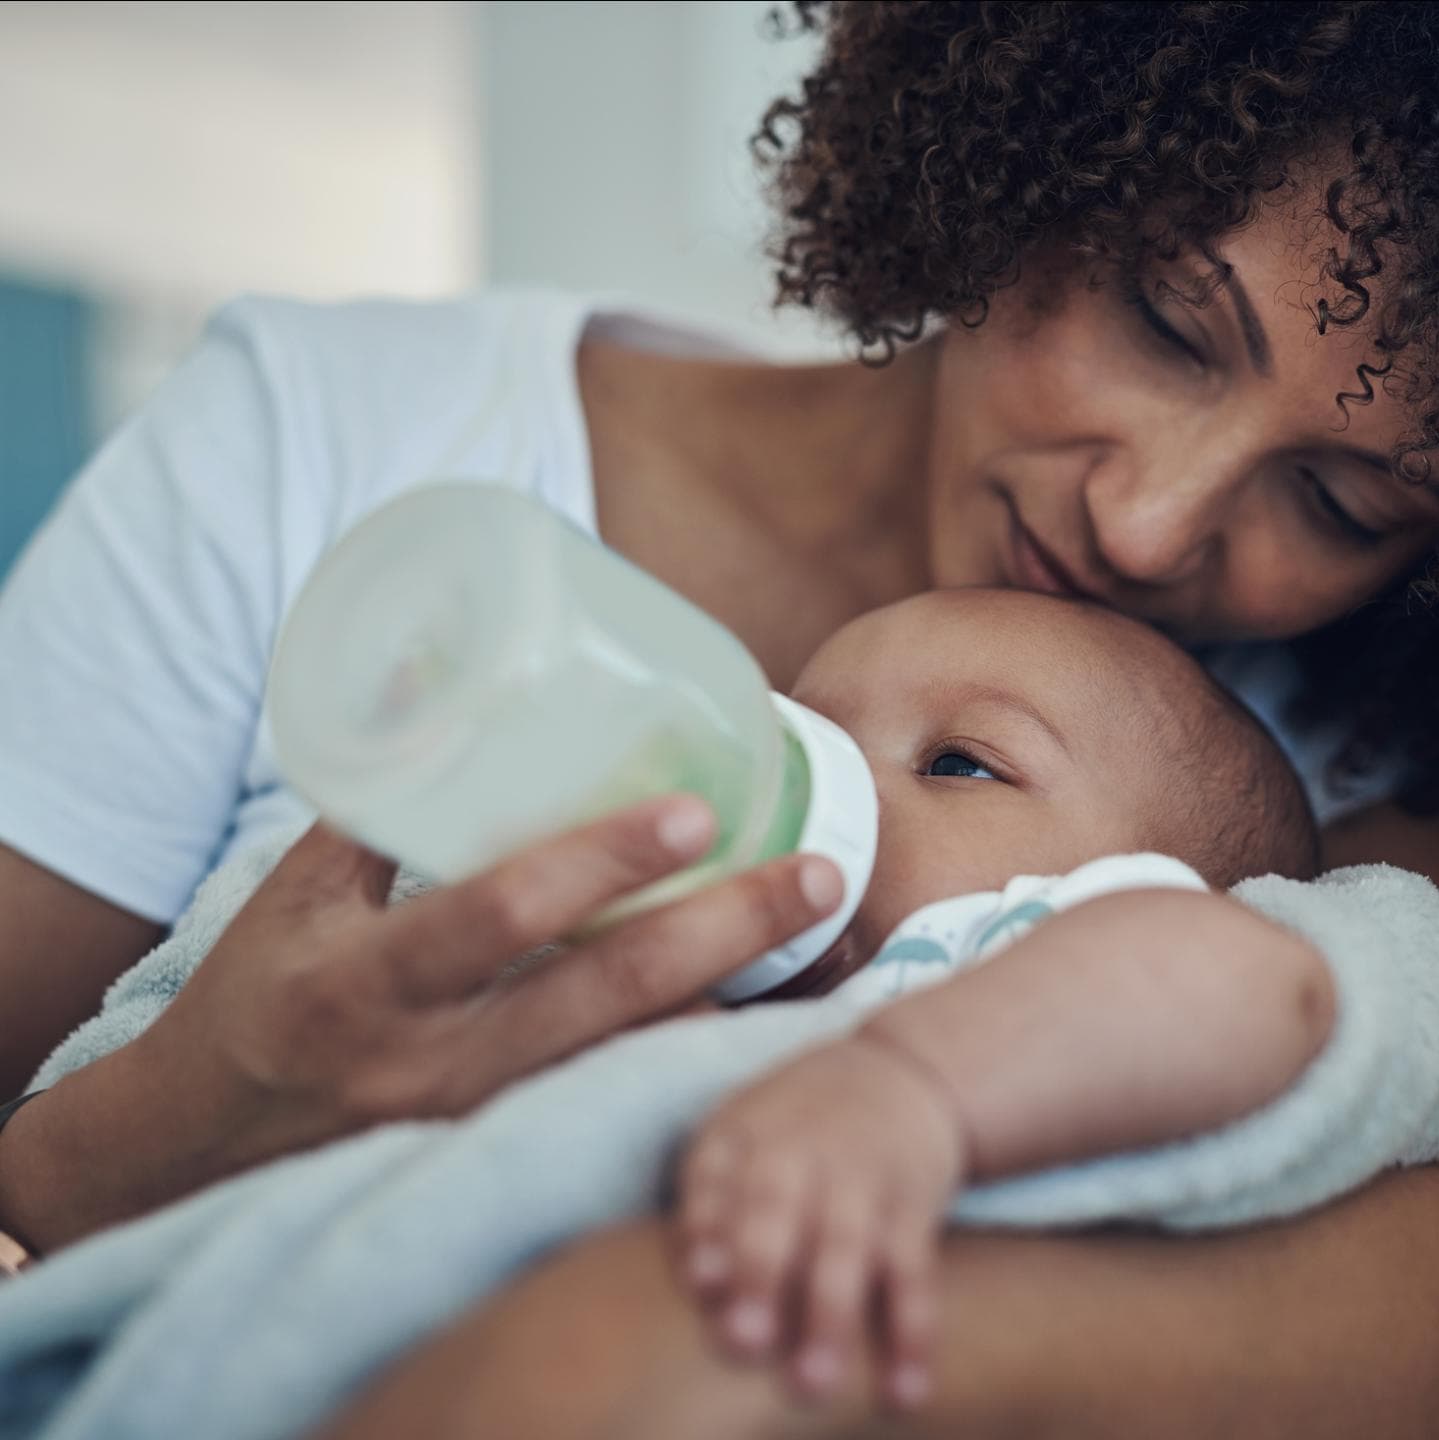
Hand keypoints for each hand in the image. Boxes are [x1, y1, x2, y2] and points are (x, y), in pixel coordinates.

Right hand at [0, 798, 843, 1252]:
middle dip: (723, 933)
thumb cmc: (257, 995)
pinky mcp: (507, 1150)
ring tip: (822, 932)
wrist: (200, 1148)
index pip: (499, 918)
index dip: (597, 864)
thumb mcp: (296, 895)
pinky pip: (619, 1095)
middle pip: (605, 999)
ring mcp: (477, 1123)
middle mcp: (431, 1065)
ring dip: (733, 996)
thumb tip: (454, 689)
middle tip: (819, 874)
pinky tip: (764, 999)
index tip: (693, 812)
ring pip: (633, 1059)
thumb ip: (383, 806)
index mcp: (366, 984)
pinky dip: (692, 1048)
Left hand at [674, 1034, 967, 1411]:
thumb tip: (695, 1285)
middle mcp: (802, 1153)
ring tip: (814, 1383)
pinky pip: (914, 1274)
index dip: (705, 1228)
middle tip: (745, 1342)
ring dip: (831, 1316)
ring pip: (847, 1249)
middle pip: (777, 1212)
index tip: (700, 1281)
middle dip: (762, 1275)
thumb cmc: (795, 1125)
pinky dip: (913, 1334)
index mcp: (745, 1134)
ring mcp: (862, 1181)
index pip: (714, 1179)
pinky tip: (906, 1392)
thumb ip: (707, 1201)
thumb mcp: (741, 1132)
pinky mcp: (913, 1209)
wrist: (902, 1071)